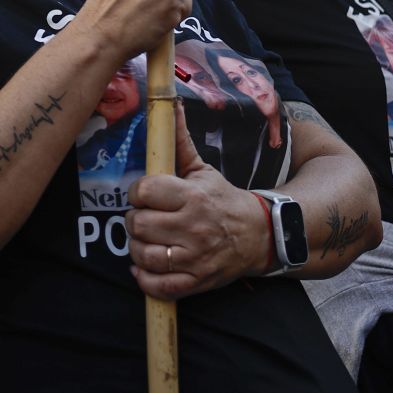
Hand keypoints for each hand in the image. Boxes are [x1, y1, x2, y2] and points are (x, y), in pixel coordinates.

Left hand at [127, 101, 266, 298]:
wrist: (257, 234)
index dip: (137, 193)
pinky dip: (144, 279)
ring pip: (144, 255)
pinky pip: (159, 286)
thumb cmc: (222, 199)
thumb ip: (180, 141)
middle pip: (139, 225)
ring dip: (137, 249)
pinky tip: (143, 267)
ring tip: (144, 240)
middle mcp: (192, 227)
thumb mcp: (203, 169)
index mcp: (192, 196)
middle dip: (134, 221)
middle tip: (142, 218)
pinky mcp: (196, 281)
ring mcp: (194, 257)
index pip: (146, 191)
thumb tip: (172, 105)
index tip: (142, 195)